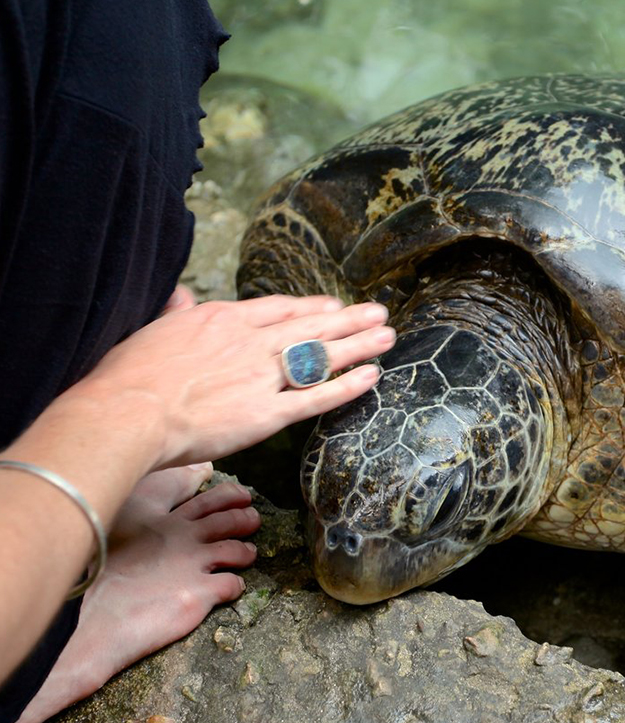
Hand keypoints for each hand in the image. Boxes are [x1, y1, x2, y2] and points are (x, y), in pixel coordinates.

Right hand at [76, 295, 394, 467]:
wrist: (129, 411)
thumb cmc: (129, 375)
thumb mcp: (152, 328)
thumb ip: (176, 312)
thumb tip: (180, 297)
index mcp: (223, 319)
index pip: (279, 309)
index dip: (310, 307)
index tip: (332, 304)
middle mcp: (251, 341)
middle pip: (310, 325)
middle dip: (347, 318)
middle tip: (378, 312)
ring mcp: (262, 376)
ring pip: (321, 356)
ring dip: (358, 345)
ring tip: (387, 336)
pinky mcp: (267, 413)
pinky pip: (316, 397)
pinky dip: (347, 386)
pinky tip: (372, 376)